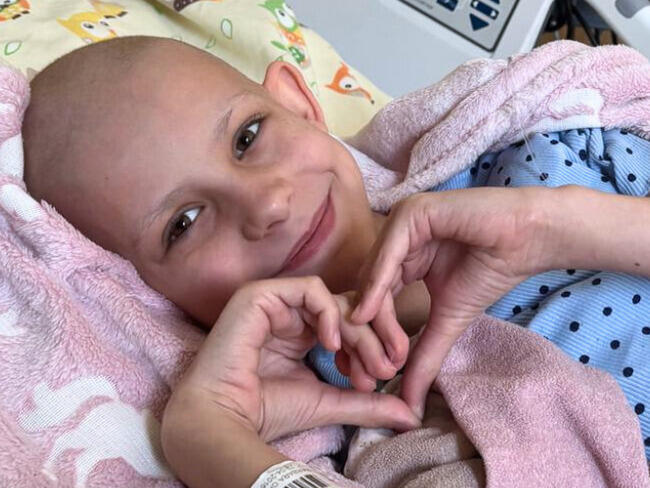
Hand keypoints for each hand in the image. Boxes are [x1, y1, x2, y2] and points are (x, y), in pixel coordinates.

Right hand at [171, 276, 418, 442]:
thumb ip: (367, 403)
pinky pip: (309, 289)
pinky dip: (329, 313)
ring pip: (334, 300)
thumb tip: (410, 417)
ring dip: (359, 331)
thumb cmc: (269, 410)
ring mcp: (275, 302)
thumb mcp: (330, 402)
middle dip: (375, 337)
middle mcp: (291, 315)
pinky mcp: (261, 295)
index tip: (390, 373)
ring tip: (369, 364)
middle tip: (389, 367)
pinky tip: (334, 344)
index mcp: (304, 334)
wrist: (225, 418)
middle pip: (348, 308)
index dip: (374, 342)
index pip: (350, 323)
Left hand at [351, 187, 554, 415]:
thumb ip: (424, 354)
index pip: (373, 297)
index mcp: (400, 257)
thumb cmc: (491, 270)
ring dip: (373, 317)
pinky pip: (389, 253)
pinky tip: (367, 314)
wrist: (527, 239)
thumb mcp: (448, 319)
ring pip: (374, 275)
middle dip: (364, 333)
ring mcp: (400, 222)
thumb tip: (409, 404)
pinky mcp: (412, 212)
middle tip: (361, 373)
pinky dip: (378, 285)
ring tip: (377, 356)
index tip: (362, 376)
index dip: (367, 335)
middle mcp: (395, 238)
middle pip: (368, 288)